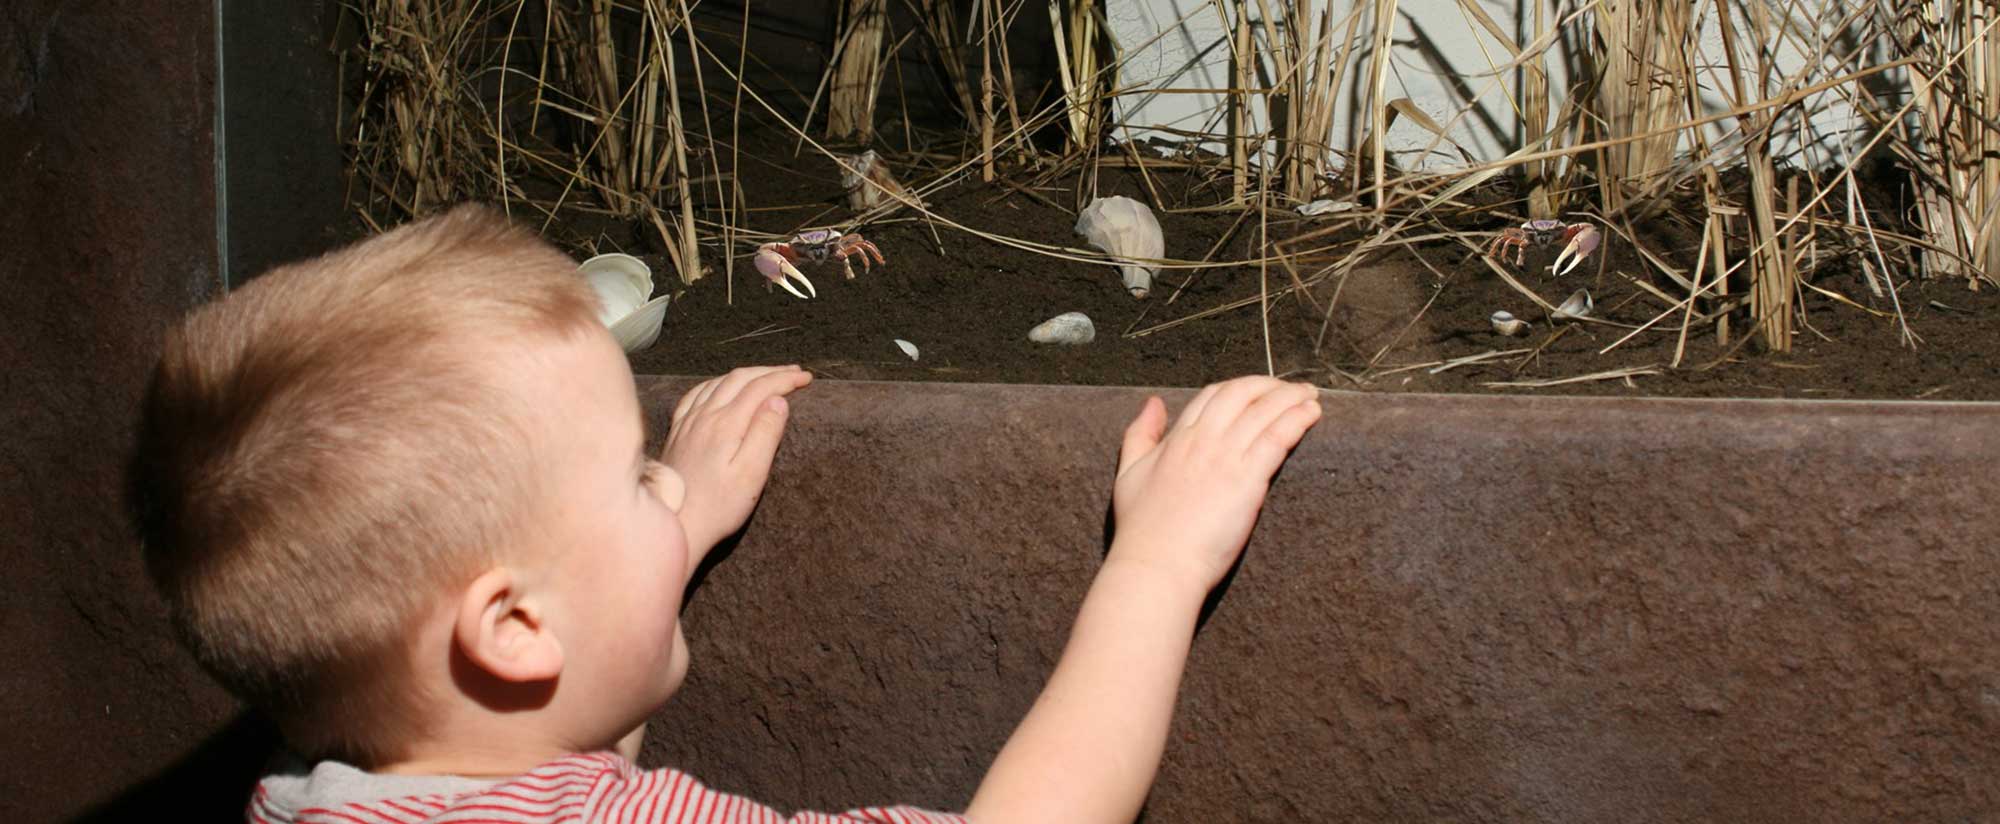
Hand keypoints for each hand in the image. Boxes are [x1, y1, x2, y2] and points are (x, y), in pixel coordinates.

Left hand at [660, 365, 812, 554]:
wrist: (676, 525)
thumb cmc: (718, 506)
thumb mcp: (752, 474)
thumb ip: (766, 433)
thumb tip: (778, 400)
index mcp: (727, 424)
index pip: (760, 387)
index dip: (786, 379)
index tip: (807, 379)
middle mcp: (705, 416)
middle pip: (740, 378)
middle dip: (770, 371)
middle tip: (794, 373)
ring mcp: (688, 423)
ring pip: (718, 382)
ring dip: (746, 374)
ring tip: (766, 376)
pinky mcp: (678, 432)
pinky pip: (696, 394)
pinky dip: (716, 383)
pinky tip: (721, 388)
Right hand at [1107, 376, 1320, 593]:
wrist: (1156, 564)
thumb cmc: (1141, 529)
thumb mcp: (1128, 473)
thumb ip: (1139, 435)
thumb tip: (1153, 403)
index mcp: (1178, 439)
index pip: (1213, 395)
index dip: (1240, 388)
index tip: (1259, 391)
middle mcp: (1203, 440)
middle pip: (1242, 394)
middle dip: (1271, 385)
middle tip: (1292, 389)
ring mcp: (1226, 457)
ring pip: (1264, 411)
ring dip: (1292, 398)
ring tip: (1311, 396)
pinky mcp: (1248, 479)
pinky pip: (1278, 437)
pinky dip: (1298, 420)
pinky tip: (1312, 415)